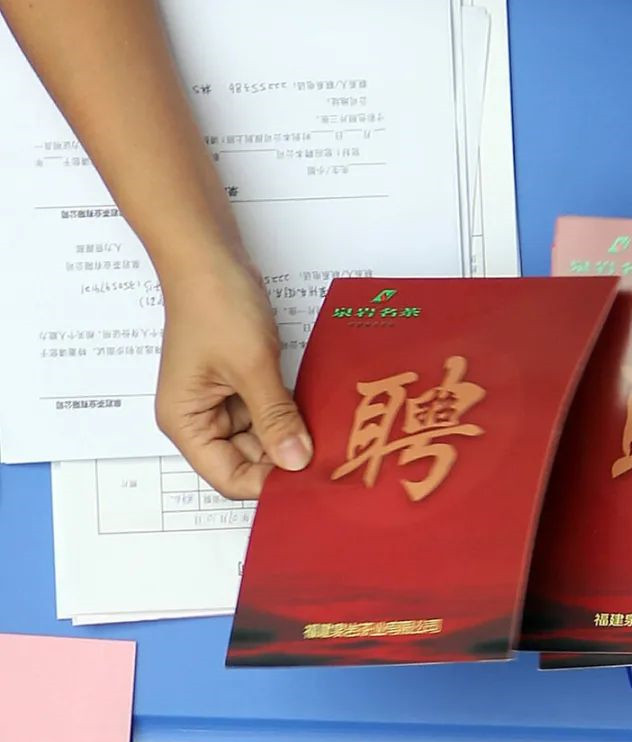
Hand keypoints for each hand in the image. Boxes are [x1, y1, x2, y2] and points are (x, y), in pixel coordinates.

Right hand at [154, 252, 312, 498]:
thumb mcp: (251, 367)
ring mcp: (221, 401)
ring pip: (262, 438)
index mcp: (186, 424)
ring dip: (293, 436)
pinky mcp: (240, 383)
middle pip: (247, 461)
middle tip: (334, 460)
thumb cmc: (216, 306)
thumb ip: (275, 418)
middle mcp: (200, 419)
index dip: (269, 483)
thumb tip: (296, 463)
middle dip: (286, 460)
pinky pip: (269, 412)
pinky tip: (320, 414)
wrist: (209, 256)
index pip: (230, 478)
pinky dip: (291, 413)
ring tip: (332, 438)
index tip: (312, 481)